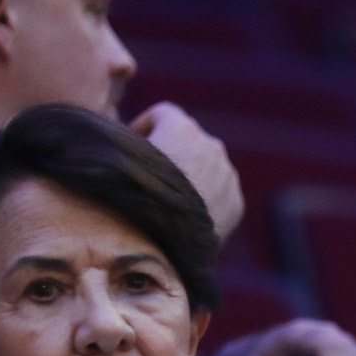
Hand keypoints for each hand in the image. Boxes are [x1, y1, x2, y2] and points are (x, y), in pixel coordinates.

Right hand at [129, 101, 245, 241]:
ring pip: (209, 165)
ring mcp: (228, 174)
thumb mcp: (118, 161)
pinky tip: (187, 216)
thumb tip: (120, 143)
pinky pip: (221, 191)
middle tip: (151, 174)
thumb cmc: (135, 197)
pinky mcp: (237, 202)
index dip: (145, 125)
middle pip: (189, 139)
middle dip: (172, 150)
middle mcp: (211, 145)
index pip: (164, 113)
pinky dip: (207, 197)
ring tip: (169, 199)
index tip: (134, 142)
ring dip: (192, 174)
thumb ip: (125, 144)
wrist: (164, 241)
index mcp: (183, 128)